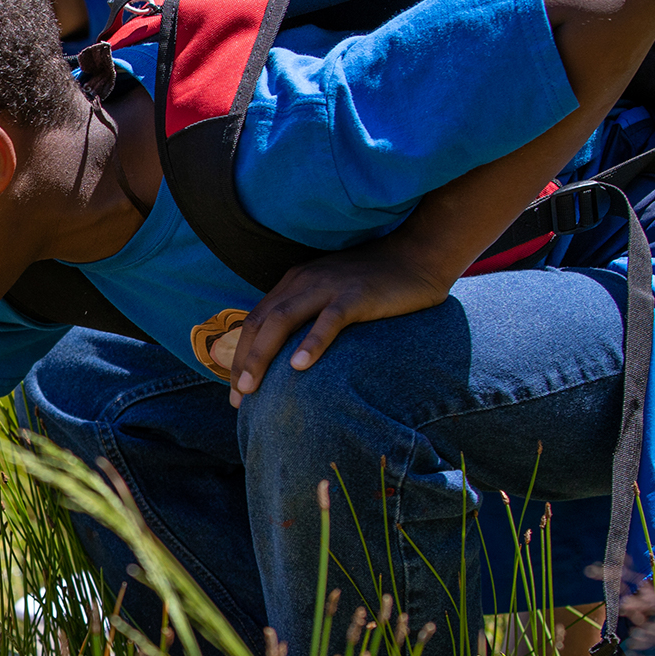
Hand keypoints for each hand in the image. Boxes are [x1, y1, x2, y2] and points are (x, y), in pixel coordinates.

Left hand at [223, 243, 454, 406]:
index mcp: (294, 283)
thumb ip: (310, 317)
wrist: (419, 256)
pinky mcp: (357, 295)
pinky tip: (299, 366)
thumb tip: (291, 359)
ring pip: (283, 320)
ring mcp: (329, 286)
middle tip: (238, 399)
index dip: (239, 355)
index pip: (254, 321)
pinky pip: (329, 319)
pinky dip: (311, 342)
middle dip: (243, 362)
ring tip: (251, 388)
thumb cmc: (376, 285)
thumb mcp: (332, 296)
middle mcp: (303, 282)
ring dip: (263, 356)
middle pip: (261, 323)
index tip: (236, 391)